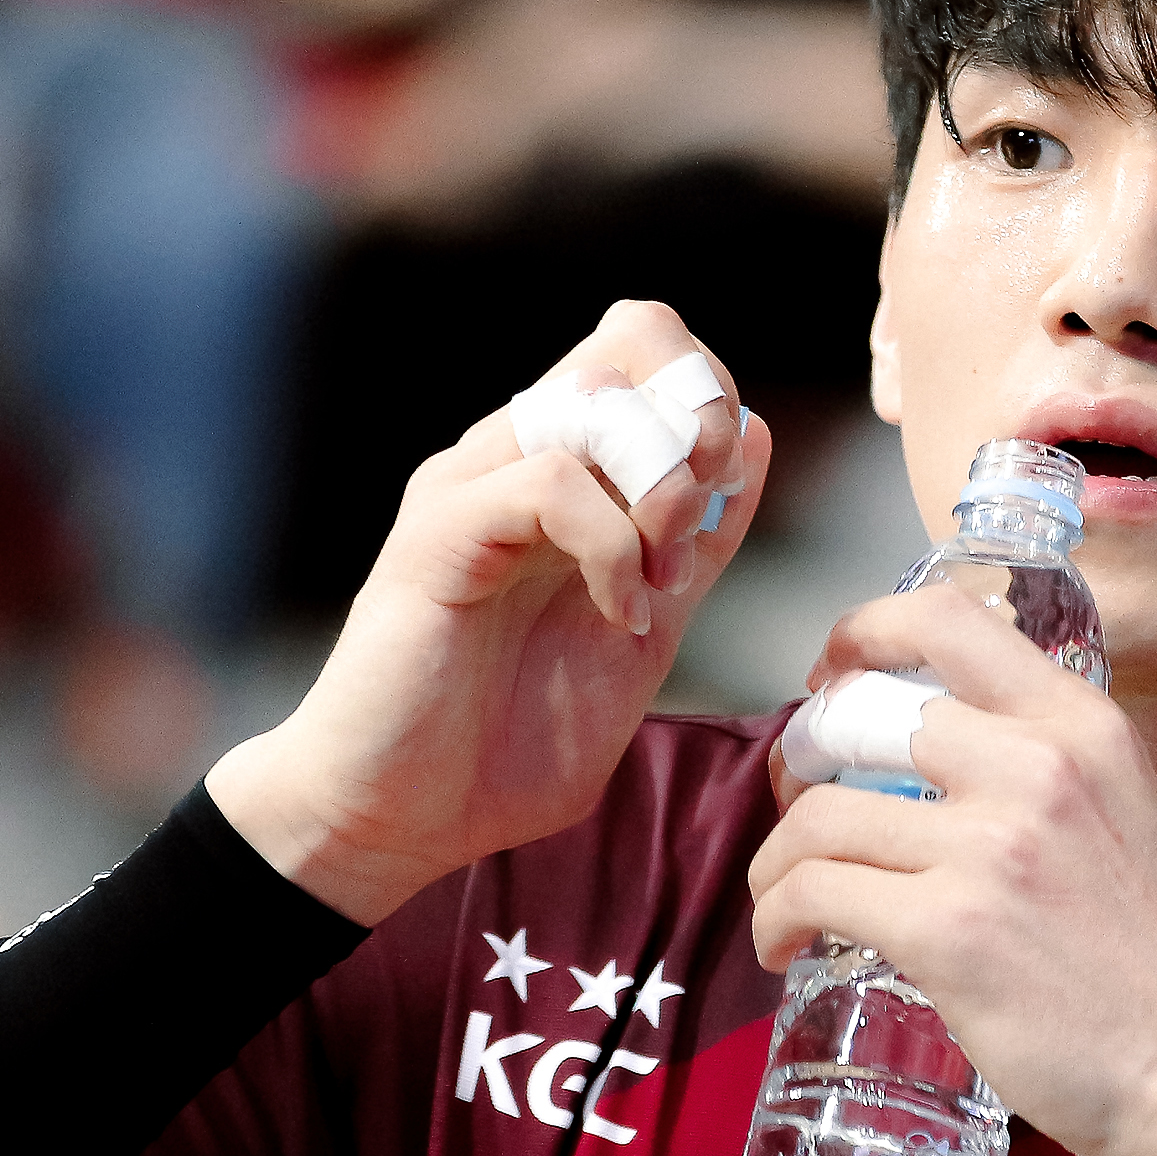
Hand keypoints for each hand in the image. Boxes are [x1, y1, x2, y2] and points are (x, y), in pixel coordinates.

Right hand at [207, 300, 769, 924]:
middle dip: (701, 429)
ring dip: (662, 492)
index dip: (711, 396)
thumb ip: (696, 543)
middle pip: (633, 339)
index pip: (647, 346)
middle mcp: (514, 456)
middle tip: (691, 538)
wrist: (402, 817)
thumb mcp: (646, 631)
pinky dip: (614, 548)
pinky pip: (551, 481)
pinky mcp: (439, 531)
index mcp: (564, 470)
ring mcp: (471, 485)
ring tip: (658, 589)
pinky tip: (621, 617)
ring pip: (596, 398)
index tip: (721, 496)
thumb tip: (754, 436)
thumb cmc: (510, 740)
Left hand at [746, 586, 1156, 1155]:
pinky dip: (776, 918)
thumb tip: (937, 748)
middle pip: (857, 715)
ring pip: (819, 816)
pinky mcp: (948, 930)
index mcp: (1082, 723)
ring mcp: (989, 848)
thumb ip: (1045, 767)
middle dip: (802, 757)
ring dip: (777, 859)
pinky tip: (786, 946)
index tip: (832, 675)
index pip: (944, 618)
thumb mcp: (1124, 810)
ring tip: (785, 896)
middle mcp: (1036, 765)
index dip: (861, 633)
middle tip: (797, 799)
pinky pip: (814, 893)